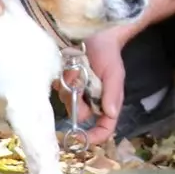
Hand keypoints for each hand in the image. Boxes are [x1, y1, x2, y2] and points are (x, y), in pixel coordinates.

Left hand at [57, 29, 127, 146]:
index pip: (104, 127)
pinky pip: (59, 89)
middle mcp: (90, 101)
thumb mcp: (114, 73)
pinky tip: (67, 67)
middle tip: (79, 85)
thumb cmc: (108, 54)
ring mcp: (76, 92)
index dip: (95, 137)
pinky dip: (62, 80)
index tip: (82, 139)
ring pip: (68, 102)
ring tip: (75, 69)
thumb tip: (110, 114)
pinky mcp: (64, 82)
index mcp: (106, 102)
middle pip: (81, 115)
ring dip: (70, 88)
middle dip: (78, 104)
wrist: (95, 34)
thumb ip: (112, 94)